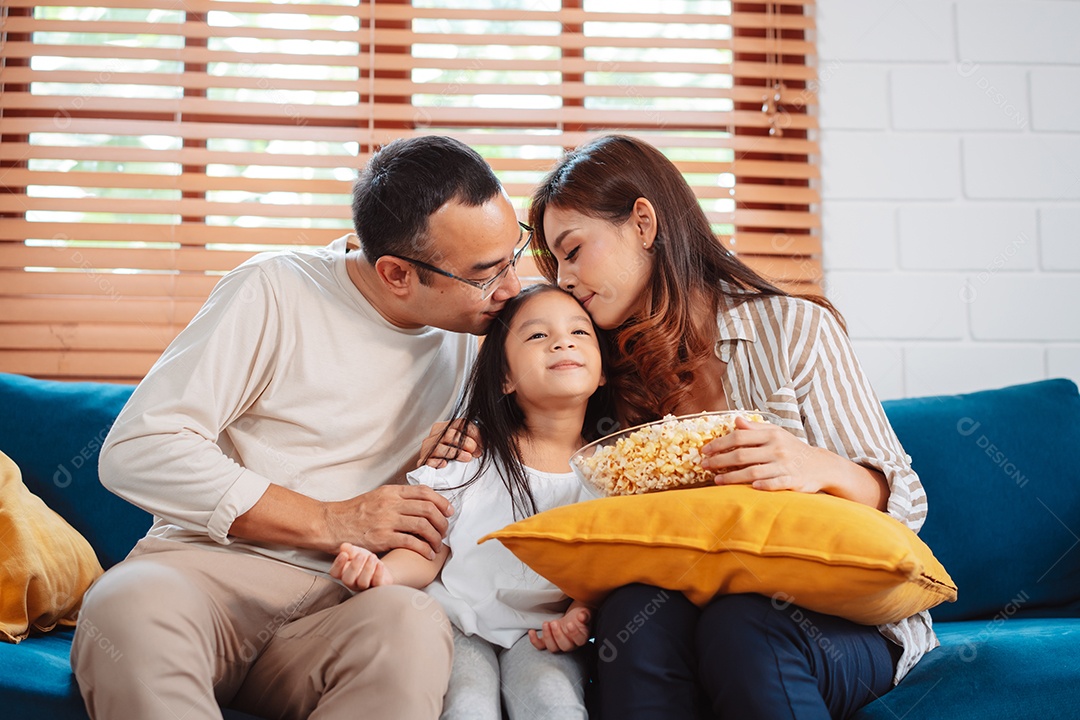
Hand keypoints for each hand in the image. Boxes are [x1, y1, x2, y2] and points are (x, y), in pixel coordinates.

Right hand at [323, 485, 452, 558]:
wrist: (331, 524)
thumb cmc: (353, 513)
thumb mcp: (376, 496)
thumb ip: (397, 498)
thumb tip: (420, 503)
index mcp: (391, 491)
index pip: (424, 492)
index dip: (441, 502)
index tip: (449, 511)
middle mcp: (391, 503)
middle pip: (428, 508)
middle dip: (442, 521)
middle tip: (445, 531)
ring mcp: (387, 520)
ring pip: (423, 525)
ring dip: (435, 536)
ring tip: (437, 544)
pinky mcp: (382, 538)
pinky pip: (411, 542)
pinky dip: (424, 548)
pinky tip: (427, 553)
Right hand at [329, 542, 393, 590]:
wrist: (380, 567)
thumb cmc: (364, 560)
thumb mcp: (356, 552)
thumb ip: (350, 550)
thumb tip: (344, 546)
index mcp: (343, 573)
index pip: (335, 573)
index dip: (338, 564)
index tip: (344, 554)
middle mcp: (352, 582)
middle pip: (347, 580)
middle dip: (353, 567)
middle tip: (360, 555)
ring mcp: (365, 586)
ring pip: (362, 582)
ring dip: (367, 568)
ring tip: (372, 557)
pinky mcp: (377, 586)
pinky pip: (377, 583)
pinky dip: (378, 573)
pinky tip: (380, 564)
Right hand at [418, 419, 482, 468]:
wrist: (433, 466)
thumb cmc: (450, 454)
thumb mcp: (461, 443)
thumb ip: (471, 439)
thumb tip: (486, 441)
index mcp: (445, 426)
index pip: (460, 423)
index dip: (474, 433)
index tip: (483, 443)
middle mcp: (435, 435)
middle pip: (450, 434)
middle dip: (466, 443)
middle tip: (476, 452)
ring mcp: (428, 447)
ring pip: (440, 446)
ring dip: (456, 452)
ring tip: (467, 458)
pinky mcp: (423, 460)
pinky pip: (429, 460)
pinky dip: (437, 462)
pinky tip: (445, 464)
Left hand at [528, 605, 591, 652]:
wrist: (573, 616)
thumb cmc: (580, 614)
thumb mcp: (584, 612)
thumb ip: (585, 615)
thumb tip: (582, 617)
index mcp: (581, 637)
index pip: (579, 640)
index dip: (574, 634)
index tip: (570, 624)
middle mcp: (571, 644)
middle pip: (565, 646)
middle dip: (558, 635)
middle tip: (554, 623)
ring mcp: (559, 643)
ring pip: (553, 648)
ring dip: (547, 636)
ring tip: (546, 623)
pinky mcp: (549, 641)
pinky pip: (541, 646)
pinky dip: (535, 641)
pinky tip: (532, 631)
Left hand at [700, 416, 828, 492]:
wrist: (820, 465)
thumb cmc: (792, 448)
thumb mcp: (776, 433)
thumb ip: (755, 428)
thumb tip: (735, 420)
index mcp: (771, 435)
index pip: (739, 437)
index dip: (720, 444)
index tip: (705, 450)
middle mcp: (777, 448)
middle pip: (742, 455)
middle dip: (720, 461)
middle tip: (704, 466)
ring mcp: (785, 465)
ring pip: (753, 472)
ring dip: (732, 477)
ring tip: (716, 480)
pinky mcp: (793, 481)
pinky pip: (774, 484)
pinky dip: (762, 485)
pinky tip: (749, 488)